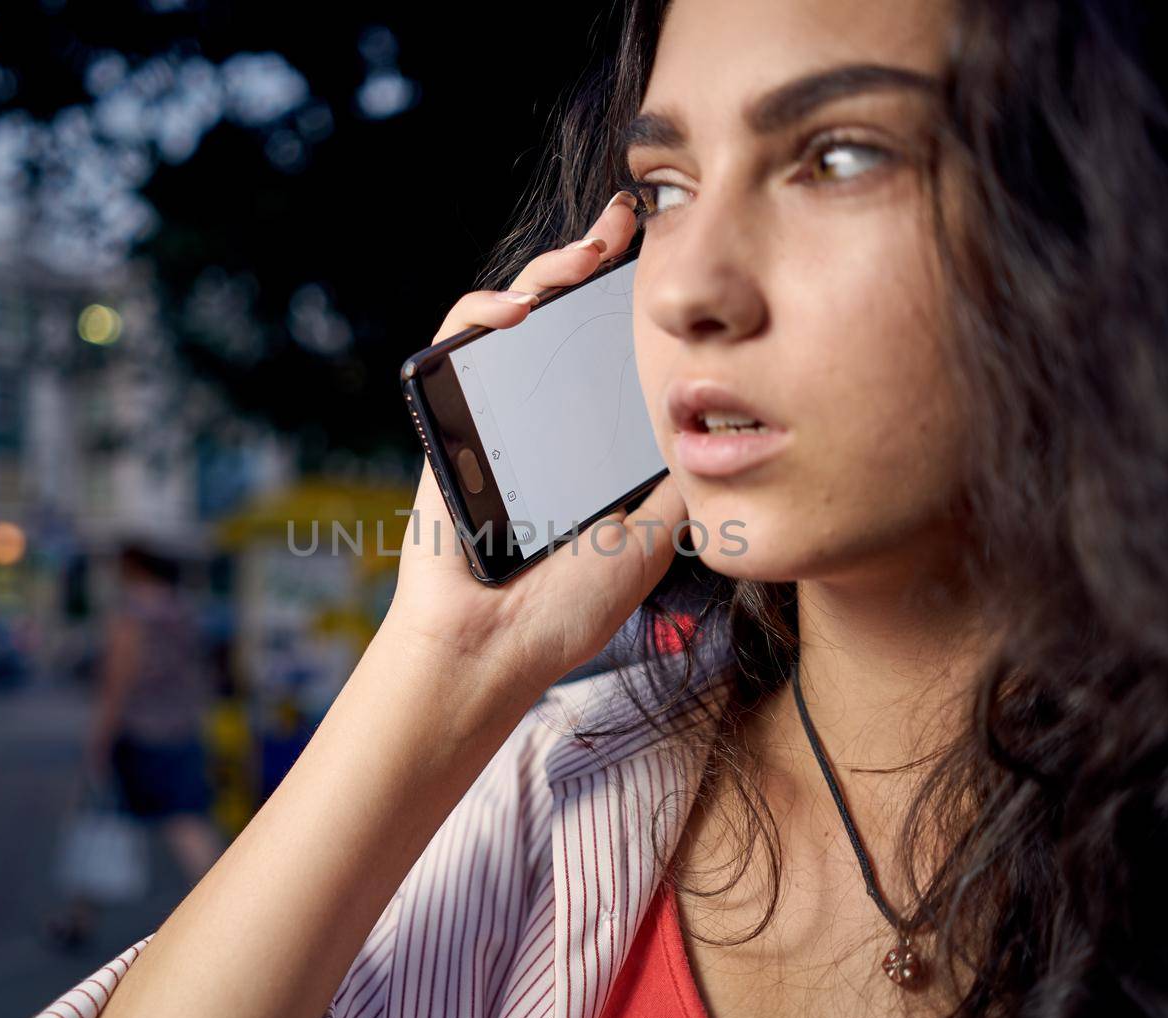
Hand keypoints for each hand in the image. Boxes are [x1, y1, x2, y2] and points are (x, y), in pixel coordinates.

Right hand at [382, 190, 686, 699]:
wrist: (494, 643)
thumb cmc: (565, 606)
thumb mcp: (649, 536)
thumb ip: (678, 482)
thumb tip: (724, 424)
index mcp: (585, 437)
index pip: (607, 347)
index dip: (632, 301)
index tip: (665, 257)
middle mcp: (539, 415)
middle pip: (561, 315)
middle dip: (590, 259)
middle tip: (626, 224)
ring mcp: (490, 410)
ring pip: (508, 313)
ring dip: (543, 270)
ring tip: (581, 257)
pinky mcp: (444, 414)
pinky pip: (451, 344)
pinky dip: (478, 312)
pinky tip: (517, 308)